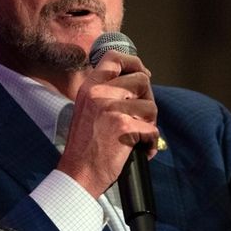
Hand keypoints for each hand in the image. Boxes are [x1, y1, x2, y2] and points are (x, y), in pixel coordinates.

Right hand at [58, 50, 158, 197]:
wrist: (78, 173)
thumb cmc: (86, 145)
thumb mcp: (88, 108)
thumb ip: (108, 91)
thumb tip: (142, 77)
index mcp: (90, 87)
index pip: (115, 57)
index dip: (135, 63)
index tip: (143, 75)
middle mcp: (99, 93)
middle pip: (142, 80)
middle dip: (148, 100)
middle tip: (140, 118)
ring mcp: (112, 108)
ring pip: (151, 106)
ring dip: (150, 124)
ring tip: (137, 135)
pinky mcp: (124, 126)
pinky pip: (152, 129)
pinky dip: (150, 143)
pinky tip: (140, 150)